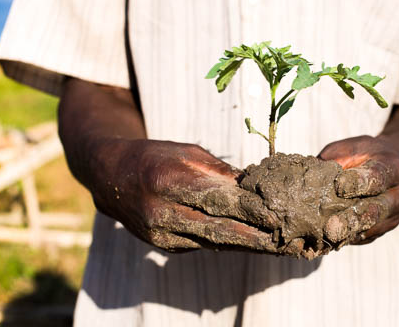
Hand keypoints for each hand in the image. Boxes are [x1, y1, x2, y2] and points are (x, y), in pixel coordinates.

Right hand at [88, 139, 280, 252]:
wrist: (111, 177)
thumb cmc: (156, 157)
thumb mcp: (188, 152)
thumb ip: (221, 172)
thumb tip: (258, 187)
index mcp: (169, 182)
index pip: (219, 201)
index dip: (251, 211)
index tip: (279, 215)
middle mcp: (162, 213)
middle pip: (219, 230)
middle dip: (256, 238)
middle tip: (287, 241)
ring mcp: (161, 234)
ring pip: (213, 243)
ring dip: (247, 246)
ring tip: (277, 246)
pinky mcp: (163, 246)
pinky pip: (202, 246)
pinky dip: (228, 245)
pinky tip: (251, 244)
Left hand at [318, 135, 398, 244]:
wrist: (384, 166)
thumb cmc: (358, 156)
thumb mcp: (346, 150)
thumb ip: (333, 161)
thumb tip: (309, 176)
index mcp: (392, 165)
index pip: (378, 176)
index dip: (358, 182)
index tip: (339, 186)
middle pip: (379, 207)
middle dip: (355, 217)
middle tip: (333, 225)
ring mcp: (395, 212)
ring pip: (375, 226)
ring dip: (351, 232)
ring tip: (330, 237)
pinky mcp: (386, 227)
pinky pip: (368, 236)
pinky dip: (350, 238)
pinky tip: (332, 240)